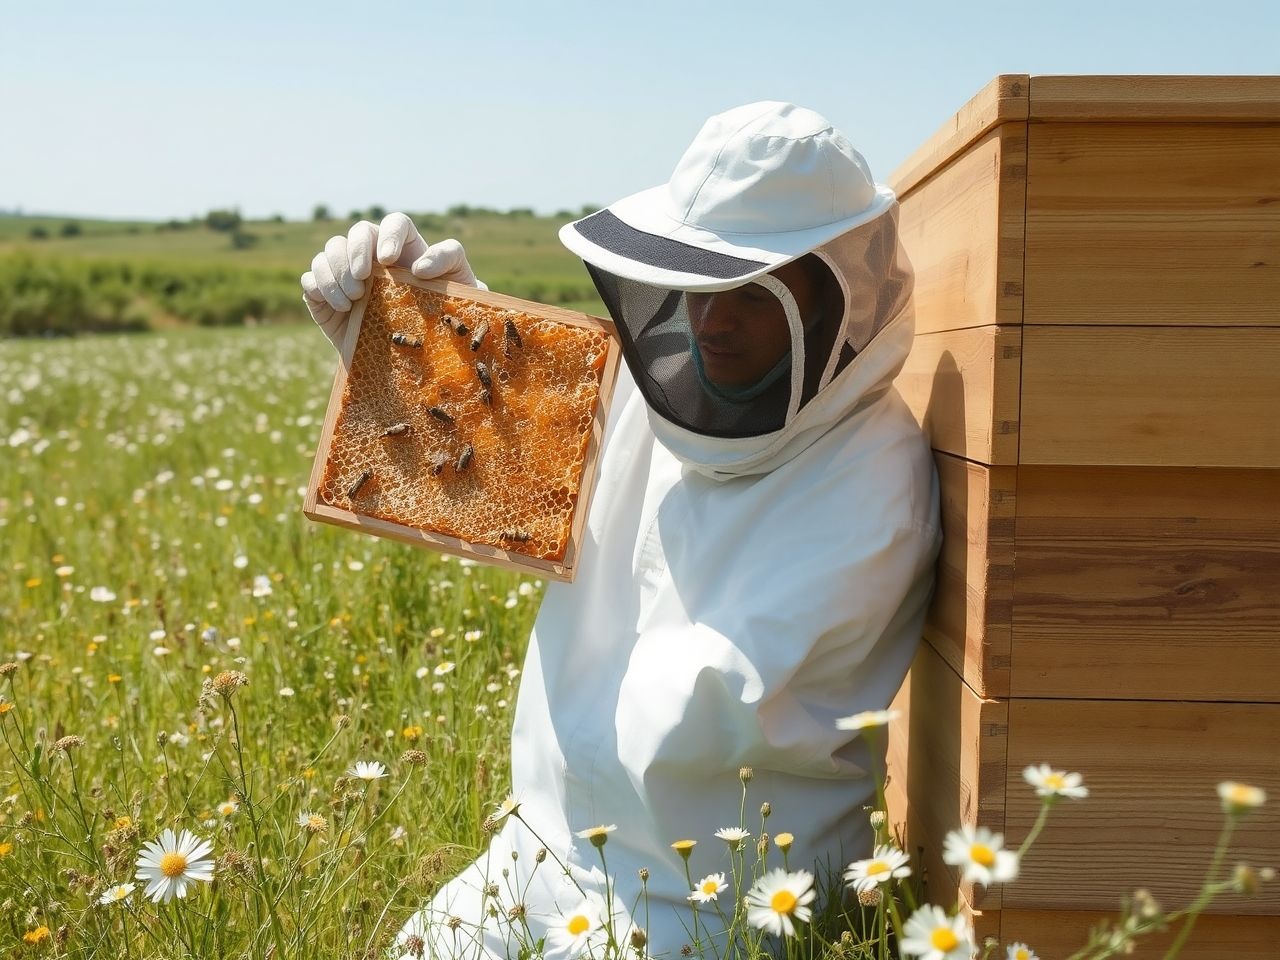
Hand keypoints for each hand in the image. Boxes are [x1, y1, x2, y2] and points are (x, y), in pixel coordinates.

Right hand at [300, 212, 484, 349]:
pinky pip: (310, 278)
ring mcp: (347, 274)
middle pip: (355, 233)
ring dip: (336, 271)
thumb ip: (448, 259)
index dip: (388, 236)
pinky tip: (343, 307)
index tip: (389, 260)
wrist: (418, 350)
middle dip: (355, 253)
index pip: (393, 224)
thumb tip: (419, 266)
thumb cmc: (443, 309)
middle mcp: (372, 254)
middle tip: (364, 279)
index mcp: (404, 246)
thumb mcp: (459, 281)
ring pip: (328, 252)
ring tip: (355, 298)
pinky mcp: (326, 295)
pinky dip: (320, 287)